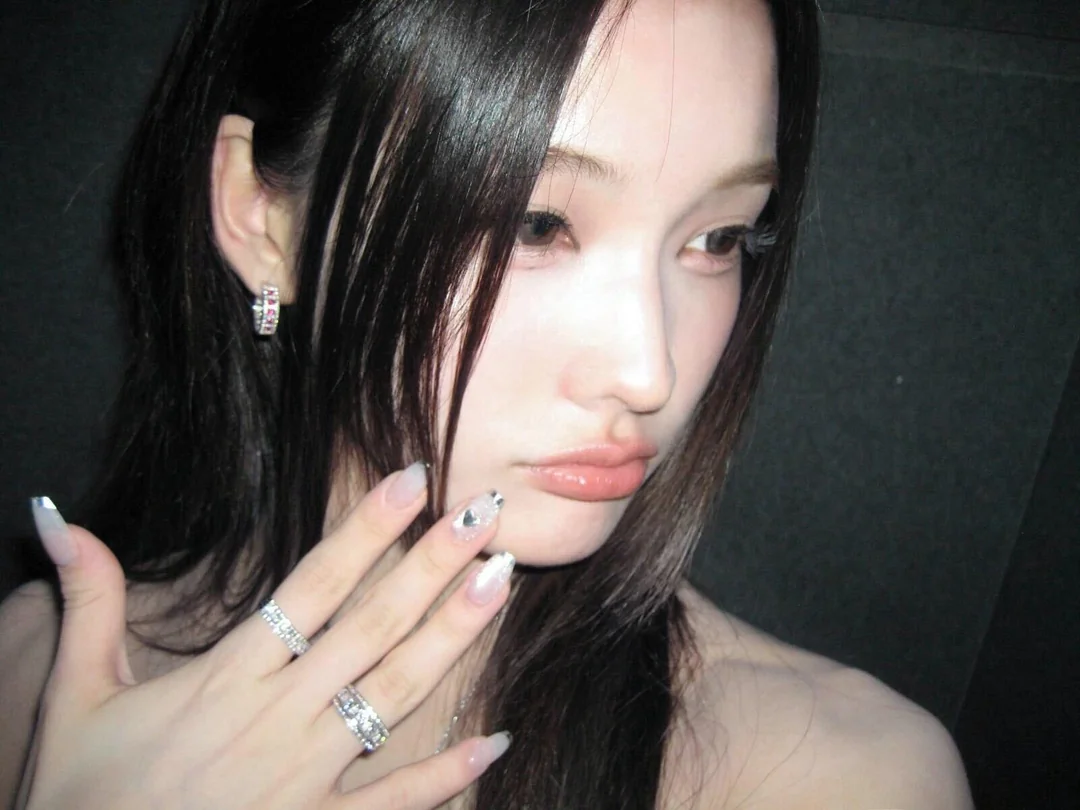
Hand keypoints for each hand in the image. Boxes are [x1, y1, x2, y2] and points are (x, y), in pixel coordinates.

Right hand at [25, 465, 512, 809]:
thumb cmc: (80, 797)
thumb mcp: (76, 694)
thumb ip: (87, 602)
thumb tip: (60, 515)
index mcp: (228, 677)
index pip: (310, 585)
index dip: (364, 530)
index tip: (412, 480)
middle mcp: (278, 717)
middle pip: (370, 625)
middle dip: (431, 565)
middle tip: (485, 514)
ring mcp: (304, 778)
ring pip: (393, 694)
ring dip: (451, 637)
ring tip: (500, 583)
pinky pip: (391, 803)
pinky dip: (444, 775)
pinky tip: (493, 742)